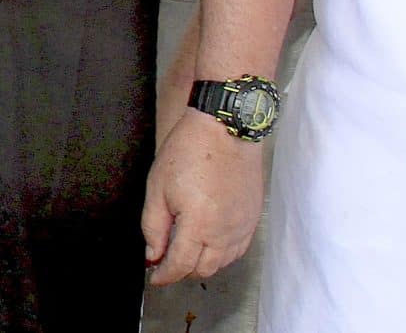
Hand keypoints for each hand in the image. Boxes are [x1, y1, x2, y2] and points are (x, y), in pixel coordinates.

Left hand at [142, 112, 265, 284]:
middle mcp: (224, 231)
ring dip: (202, 264)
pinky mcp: (252, 218)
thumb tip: (153, 254)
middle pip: (203, 269)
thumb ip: (153, 227)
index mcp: (199, 225)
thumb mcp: (157, 188)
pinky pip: (238, 249)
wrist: (225, 128)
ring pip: (222, 263)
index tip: (156, 276)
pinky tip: (210, 243)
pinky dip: (222, 254)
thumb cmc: (190, 150)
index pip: (180, 265)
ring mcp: (242, 226)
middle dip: (182, 271)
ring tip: (186, 251)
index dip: (164, 275)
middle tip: (166, 262)